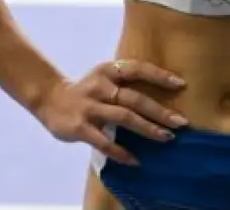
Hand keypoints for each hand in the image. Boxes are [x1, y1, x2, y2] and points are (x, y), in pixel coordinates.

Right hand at [34, 58, 188, 165]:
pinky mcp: (80, 127)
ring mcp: (89, 107)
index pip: (136, 69)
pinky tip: (135, 161)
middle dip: (159, 111)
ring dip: (147, 129)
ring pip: (123, 117)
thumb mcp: (103, 78)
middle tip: (181, 123)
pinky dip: (121, 152)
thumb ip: (125, 84)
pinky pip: (104, 141)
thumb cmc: (86, 91)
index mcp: (107, 71)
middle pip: (134, 98)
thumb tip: (162, 96)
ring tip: (166, 138)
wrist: (49, 99)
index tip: (180, 84)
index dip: (158, 76)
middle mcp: (99, 87)